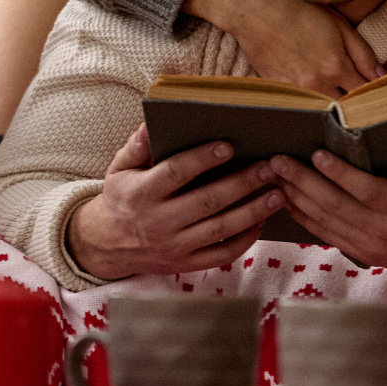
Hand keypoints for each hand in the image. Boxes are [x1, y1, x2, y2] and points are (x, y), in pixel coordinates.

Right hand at [68, 125, 283, 281]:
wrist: (108, 245)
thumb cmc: (121, 198)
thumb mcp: (120, 168)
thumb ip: (137, 146)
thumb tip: (152, 121)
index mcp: (142, 193)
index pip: (176, 173)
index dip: (203, 159)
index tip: (229, 146)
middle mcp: (159, 222)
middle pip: (208, 201)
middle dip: (242, 183)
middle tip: (269, 167)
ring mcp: (175, 246)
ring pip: (221, 229)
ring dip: (253, 211)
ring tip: (278, 194)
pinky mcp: (186, 264)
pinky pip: (222, 254)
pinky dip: (245, 240)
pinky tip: (261, 221)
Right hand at [184, 0, 379, 95]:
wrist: (257, 11)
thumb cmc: (300, 13)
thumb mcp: (339, 25)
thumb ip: (363, 53)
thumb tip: (380, 75)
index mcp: (336, 67)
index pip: (364, 94)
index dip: (373, 96)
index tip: (378, 95)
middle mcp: (317, 84)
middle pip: (345, 109)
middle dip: (355, 107)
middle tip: (361, 102)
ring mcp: (296, 91)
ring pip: (323, 111)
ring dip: (333, 107)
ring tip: (338, 100)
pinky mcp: (279, 92)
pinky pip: (302, 106)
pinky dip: (311, 104)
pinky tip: (313, 95)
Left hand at [268, 134, 386, 287]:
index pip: (368, 192)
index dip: (341, 175)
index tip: (318, 155)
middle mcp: (384, 231)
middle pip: (336, 206)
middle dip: (302, 182)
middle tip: (278, 161)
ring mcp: (371, 244)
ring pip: (326, 221)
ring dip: (297, 198)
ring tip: (274, 176)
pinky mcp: (364, 252)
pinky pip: (328, 235)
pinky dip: (305, 219)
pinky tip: (287, 203)